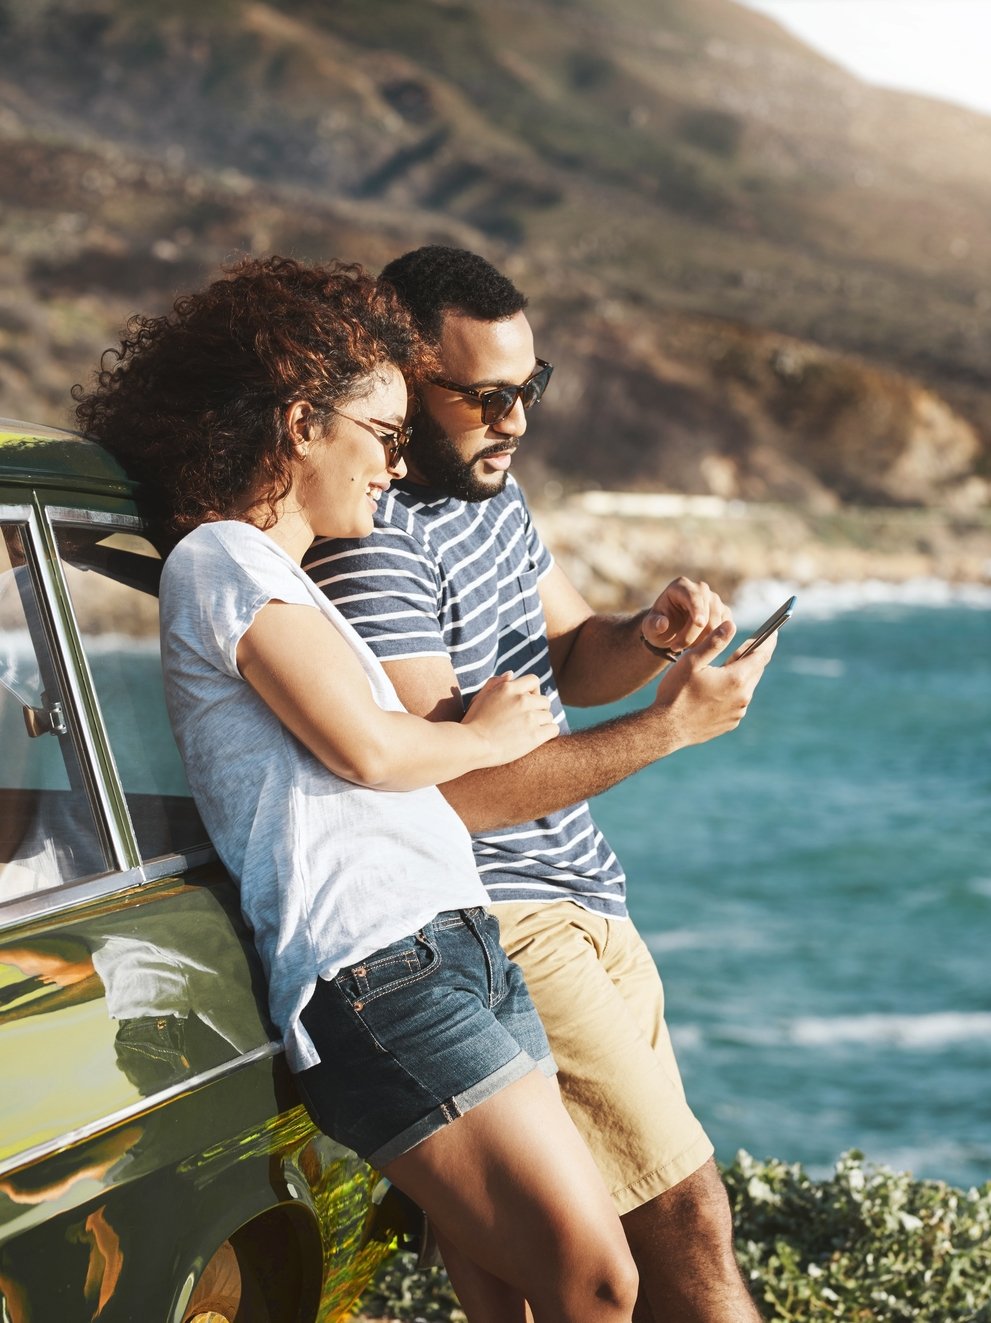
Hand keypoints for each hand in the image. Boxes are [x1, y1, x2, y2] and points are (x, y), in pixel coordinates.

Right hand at [462, 672, 559, 765]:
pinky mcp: (535, 735)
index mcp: (508, 688)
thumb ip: (495, 683)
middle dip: (538, 710)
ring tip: (527, 732)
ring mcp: (530, 717)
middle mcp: (521, 700)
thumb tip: (511, 674)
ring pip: (548, 716)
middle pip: (544, 701)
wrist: (471, 746)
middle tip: (526, 721)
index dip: (533, 691)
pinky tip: (536, 738)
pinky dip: (547, 733)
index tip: (527, 702)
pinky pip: (553, 729)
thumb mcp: (480, 698)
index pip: (533, 681)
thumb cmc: (472, 723)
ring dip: (541, 723)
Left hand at [641, 577, 732, 654]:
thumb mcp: (650, 627)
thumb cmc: (658, 626)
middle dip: (692, 634)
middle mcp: (701, 589)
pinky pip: (724, 630)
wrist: (670, 630)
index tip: (699, 623)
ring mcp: (714, 600)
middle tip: (675, 648)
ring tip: (683, 648)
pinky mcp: (724, 612)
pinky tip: (696, 646)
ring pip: (717, 623)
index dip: (697, 609)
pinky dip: (712, 641)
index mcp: (681, 586)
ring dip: (701, 641)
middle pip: (706, 612)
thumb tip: (662, 623)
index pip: (693, 596)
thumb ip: (653, 625)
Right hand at [650, 621, 776, 747]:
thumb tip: (731, 624)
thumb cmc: (676, 692)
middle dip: (753, 656)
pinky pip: (738, 701)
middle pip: (756, 670)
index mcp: (736, 678)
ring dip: (741, 675)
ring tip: (726, 667)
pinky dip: (733, 692)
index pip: (761, 655)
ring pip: (746, 686)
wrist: (666, 729)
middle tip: (746, 644)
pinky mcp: (731, 722)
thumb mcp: (692, 661)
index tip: (774, 630)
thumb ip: (714, 641)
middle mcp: (743, 697)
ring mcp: (738, 712)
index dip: (769, 641)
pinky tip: (717, 689)